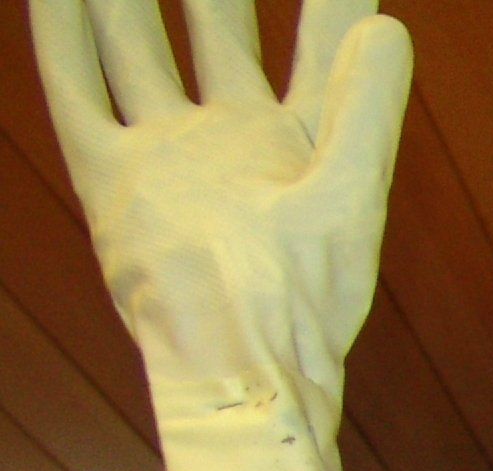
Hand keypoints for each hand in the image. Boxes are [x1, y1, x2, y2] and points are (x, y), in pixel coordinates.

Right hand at [29, 0, 411, 470]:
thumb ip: (366, 109)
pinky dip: (61, 30)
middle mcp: (232, 141)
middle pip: (218, 33)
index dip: (328, 0)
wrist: (235, 369)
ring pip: (141, 46)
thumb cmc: (304, 302)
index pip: (317, 47)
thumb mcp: (348, 195)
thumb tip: (389, 25)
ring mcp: (167, 153)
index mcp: (301, 147)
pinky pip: (75, 86)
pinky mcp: (108, 174)